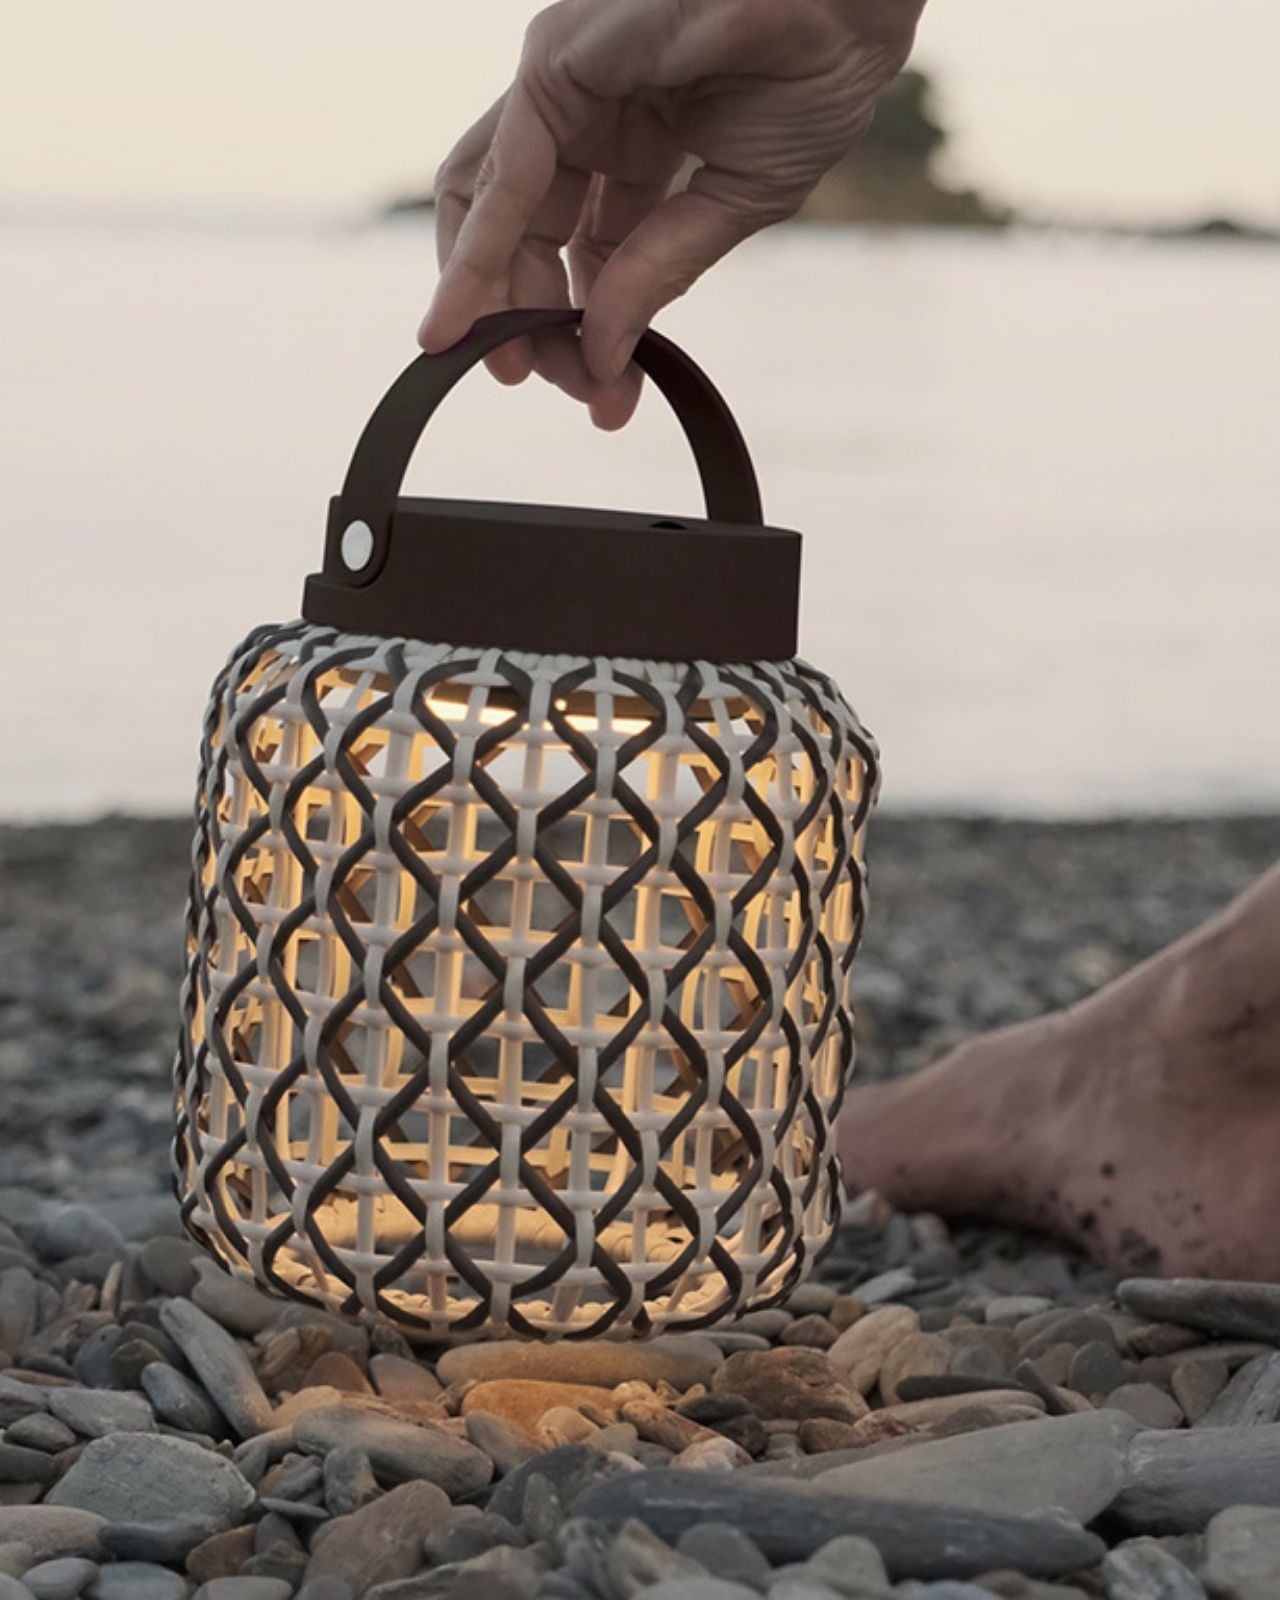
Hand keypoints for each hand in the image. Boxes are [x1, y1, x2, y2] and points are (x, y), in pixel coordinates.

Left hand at [418, 0, 923, 427]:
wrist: (843, 6)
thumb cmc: (813, 77)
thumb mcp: (733, 205)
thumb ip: (658, 276)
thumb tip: (608, 359)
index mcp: (643, 143)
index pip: (586, 246)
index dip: (586, 323)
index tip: (605, 394)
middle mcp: (591, 113)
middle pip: (527, 235)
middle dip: (531, 319)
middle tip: (543, 386)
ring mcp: (566, 84)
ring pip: (493, 207)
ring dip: (487, 295)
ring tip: (499, 366)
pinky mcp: (553, 63)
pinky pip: (503, 175)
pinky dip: (478, 251)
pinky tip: (465, 315)